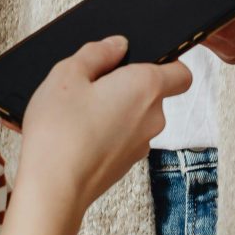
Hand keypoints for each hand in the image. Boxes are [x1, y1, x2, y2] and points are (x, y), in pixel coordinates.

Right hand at [11, 36, 189, 229]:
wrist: (53, 189)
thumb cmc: (60, 131)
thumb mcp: (67, 75)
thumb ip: (96, 53)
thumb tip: (117, 44)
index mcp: (146, 87)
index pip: (181, 71)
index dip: (165, 62)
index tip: (138, 60)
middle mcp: (153, 117)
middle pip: (153, 93)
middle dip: (126, 85)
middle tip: (91, 85)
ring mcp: (141, 145)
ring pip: (136, 117)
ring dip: (115, 111)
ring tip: (77, 112)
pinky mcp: (126, 165)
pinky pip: (123, 138)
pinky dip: (106, 133)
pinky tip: (77, 134)